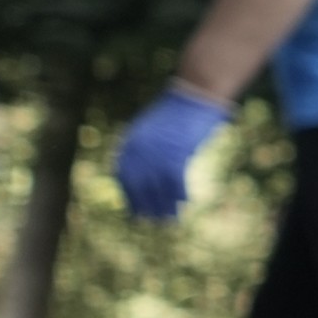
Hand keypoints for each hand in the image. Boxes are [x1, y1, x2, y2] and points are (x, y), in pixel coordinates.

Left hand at [113, 88, 230, 221]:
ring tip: (169, 221)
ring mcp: (157, 151)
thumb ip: (147, 149)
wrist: (194, 95)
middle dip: (144, 206)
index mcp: (130, 142)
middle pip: (138, 185)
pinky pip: (175, 181)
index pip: (123, 176)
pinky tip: (185, 203)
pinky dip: (179, 194)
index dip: (129, 196)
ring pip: (157, 187)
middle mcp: (139, 148)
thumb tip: (147, 173)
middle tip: (152, 222)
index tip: (136, 211)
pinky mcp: (176, 152)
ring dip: (163, 206)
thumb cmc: (179, 112)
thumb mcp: (154, 130)